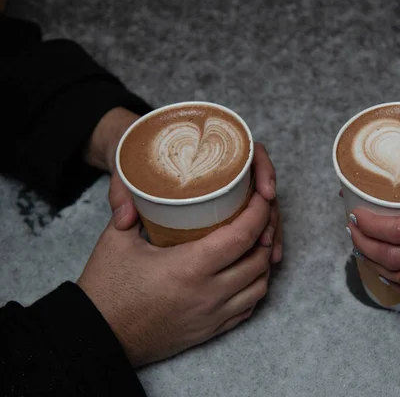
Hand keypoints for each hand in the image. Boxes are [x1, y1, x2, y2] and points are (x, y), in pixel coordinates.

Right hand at [77, 192, 272, 366]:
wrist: (99, 339)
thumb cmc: (106, 291)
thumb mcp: (115, 242)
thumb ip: (130, 208)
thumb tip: (137, 184)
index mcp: (190, 267)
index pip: (243, 236)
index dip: (259, 213)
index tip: (260, 197)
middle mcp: (209, 294)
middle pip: (259, 260)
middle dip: (266, 233)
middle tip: (260, 216)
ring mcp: (213, 316)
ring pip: (259, 286)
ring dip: (263, 263)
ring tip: (256, 243)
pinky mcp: (210, 331)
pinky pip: (248, 309)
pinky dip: (254, 288)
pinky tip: (246, 274)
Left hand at [86, 108, 282, 259]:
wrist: (130, 156)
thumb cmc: (135, 157)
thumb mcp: (125, 168)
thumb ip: (122, 190)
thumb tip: (125, 219)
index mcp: (211, 148)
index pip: (250, 152)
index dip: (265, 171)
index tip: (266, 193)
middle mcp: (226, 168)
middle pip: (262, 186)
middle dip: (270, 214)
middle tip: (266, 238)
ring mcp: (230, 189)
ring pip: (262, 207)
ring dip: (270, 231)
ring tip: (270, 255)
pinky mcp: (229, 206)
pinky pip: (253, 222)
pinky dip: (261, 239)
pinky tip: (267, 258)